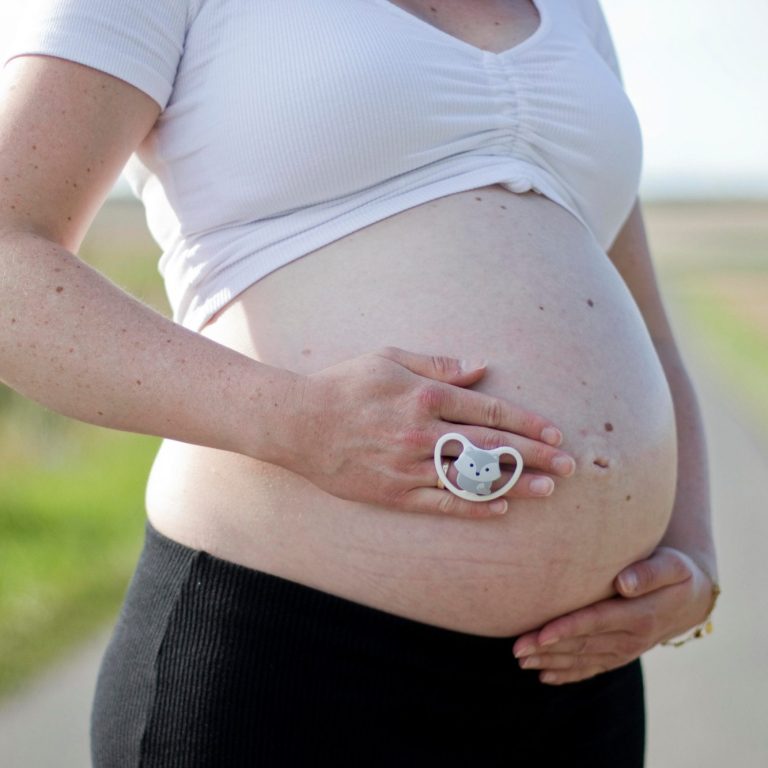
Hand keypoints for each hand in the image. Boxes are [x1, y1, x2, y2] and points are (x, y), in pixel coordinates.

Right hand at [285, 346, 575, 517]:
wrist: (298, 423)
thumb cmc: (345, 384)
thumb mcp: (390, 358)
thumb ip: (439, 364)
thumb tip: (482, 367)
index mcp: (424, 396)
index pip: (490, 410)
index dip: (527, 423)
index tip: (555, 433)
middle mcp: (422, 432)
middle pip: (491, 446)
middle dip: (535, 456)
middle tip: (570, 467)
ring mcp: (409, 465)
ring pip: (473, 477)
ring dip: (515, 485)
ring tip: (549, 491)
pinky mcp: (394, 492)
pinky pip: (441, 502)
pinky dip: (473, 506)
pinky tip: (500, 509)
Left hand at [512, 547, 716, 683]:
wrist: (694, 597)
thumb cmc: (677, 572)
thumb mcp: (672, 566)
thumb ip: (649, 572)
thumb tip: (623, 583)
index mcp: (641, 615)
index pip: (597, 622)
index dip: (568, 629)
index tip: (541, 635)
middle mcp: (632, 639)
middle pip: (583, 644)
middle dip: (547, 649)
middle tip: (516, 649)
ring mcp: (626, 651)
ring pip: (583, 659)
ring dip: (551, 662)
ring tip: (521, 661)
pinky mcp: (621, 654)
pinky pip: (593, 668)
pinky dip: (568, 674)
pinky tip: (545, 675)